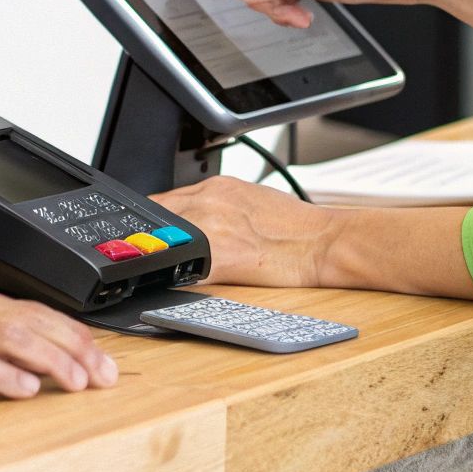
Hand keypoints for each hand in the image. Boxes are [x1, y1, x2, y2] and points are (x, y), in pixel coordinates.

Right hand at [0, 284, 117, 399]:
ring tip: (77, 382)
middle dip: (77, 349)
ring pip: (11, 340)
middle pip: (34, 324)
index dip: (76, 335)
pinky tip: (24, 389)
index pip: (36, 312)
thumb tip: (24, 354)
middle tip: (105, 376)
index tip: (102, 359)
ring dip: (51, 361)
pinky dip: (1, 376)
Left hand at [150, 176, 344, 287]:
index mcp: (217, 187)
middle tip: (156, 254)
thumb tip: (195, 217)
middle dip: (155, 239)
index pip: (165, 200)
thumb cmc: (296, 226)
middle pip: (158, 218)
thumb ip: (217, 205)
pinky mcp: (219, 256)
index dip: (155, 222)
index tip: (150, 235)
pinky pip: (184, 269)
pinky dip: (177, 278)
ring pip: (166, 242)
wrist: (322, 243)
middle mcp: (209, 201)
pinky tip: (178, 285)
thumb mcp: (250, 199)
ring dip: (165, 257)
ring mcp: (211, 227)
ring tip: (170, 269)